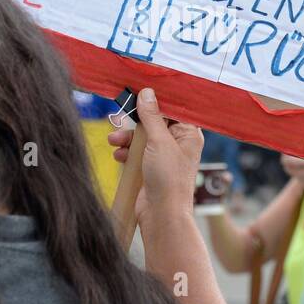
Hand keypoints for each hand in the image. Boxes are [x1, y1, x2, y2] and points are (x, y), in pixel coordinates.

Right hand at [107, 89, 202, 228]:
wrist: (161, 214)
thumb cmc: (168, 178)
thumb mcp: (159, 142)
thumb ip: (152, 116)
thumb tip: (147, 92)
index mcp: (188, 133)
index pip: (173, 108)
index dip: (157, 99)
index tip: (140, 88)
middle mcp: (178, 142)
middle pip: (155, 121)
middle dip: (136, 121)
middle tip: (122, 115)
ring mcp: (164, 155)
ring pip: (143, 137)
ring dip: (127, 137)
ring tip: (114, 140)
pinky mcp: (151, 167)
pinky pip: (137, 152)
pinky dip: (127, 151)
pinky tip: (119, 155)